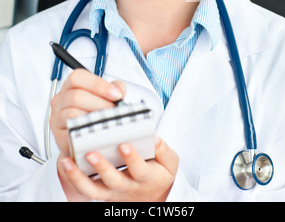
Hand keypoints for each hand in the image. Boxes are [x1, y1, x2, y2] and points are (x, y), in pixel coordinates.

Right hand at [50, 69, 125, 155]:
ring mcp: (57, 118)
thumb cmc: (94, 115)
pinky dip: (88, 130)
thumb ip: (114, 89)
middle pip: (76, 96)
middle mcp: (60, 100)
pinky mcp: (59, 136)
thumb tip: (119, 90)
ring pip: (73, 113)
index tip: (116, 94)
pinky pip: (72, 131)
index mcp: (70, 86)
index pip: (77, 77)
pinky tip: (99, 130)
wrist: (85, 140)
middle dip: (100, 102)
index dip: (98, 84)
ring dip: (95, 117)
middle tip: (114, 110)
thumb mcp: (104, 97)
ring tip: (108, 120)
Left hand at [58, 135, 178, 201]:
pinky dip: (72, 177)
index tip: (124, 144)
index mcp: (146, 177)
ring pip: (93, 189)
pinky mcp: (102, 192)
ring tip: (68, 161)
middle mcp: (127, 186)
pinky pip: (85, 189)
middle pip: (113, 180)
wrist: (153, 197)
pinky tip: (64, 162)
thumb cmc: (159, 174)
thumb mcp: (170, 163)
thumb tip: (154, 137)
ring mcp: (112, 191)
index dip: (131, 158)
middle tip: (92, 153)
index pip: (139, 170)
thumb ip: (164, 150)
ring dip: (78, 176)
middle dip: (102, 167)